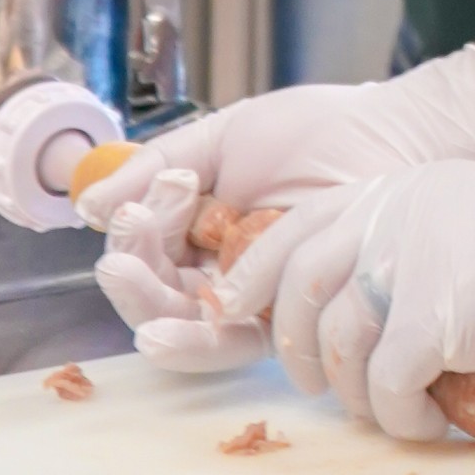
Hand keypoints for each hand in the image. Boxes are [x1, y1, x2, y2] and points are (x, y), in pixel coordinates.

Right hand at [83, 48, 474, 358]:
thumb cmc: (316, 131)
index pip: (149, 249)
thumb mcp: (222, 139)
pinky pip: (228, 343)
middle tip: (118, 261)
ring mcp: (254, 297)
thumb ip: (155, 169)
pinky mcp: (285, 322)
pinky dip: (188, 343)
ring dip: (145, 308)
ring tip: (123, 280)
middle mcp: (224, 267)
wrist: (387, 140)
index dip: (132, 237)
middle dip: (130, 278)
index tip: (136, 209)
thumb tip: (87, 204)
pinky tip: (158, 335)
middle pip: (157, 293)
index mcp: (204, 224)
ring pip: (183, 322)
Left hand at [269, 155, 474, 439]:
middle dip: (298, 352)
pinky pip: (387, 388)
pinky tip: (431, 422)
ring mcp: (406, 264)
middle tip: (323, 387)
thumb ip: (404, 244)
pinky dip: (402, 418)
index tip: (236, 313)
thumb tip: (358, 311)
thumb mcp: (461, 214)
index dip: (253, 277)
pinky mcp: (434, 318)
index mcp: (392, 191)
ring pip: (340, 348)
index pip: (291, 229)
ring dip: (357, 396)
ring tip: (396, 410)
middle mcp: (388, 219)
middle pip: (298, 291)